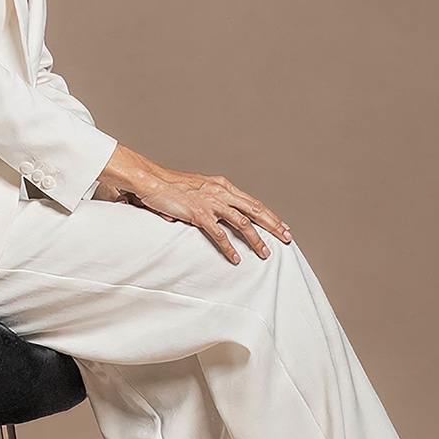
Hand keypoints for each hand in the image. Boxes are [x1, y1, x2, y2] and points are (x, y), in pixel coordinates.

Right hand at [94, 143, 291, 263]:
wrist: (151, 180)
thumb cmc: (169, 185)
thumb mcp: (196, 188)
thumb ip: (208, 199)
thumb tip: (215, 216)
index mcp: (222, 185)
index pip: (252, 202)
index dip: (269, 214)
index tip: (281, 225)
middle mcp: (221, 192)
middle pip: (255, 210)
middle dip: (273, 225)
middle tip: (287, 238)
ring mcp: (211, 203)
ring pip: (243, 223)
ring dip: (256, 240)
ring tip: (265, 254)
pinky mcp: (199, 214)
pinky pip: (220, 235)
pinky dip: (230, 248)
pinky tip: (237, 258)